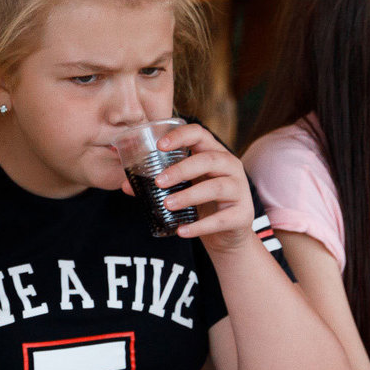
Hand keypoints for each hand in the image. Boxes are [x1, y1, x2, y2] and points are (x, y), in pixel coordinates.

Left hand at [148, 122, 259, 249]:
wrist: (227, 235)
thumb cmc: (202, 204)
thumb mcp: (182, 188)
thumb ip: (159, 183)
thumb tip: (125, 184)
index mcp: (214, 154)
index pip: (200, 134)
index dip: (180, 136)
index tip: (159, 145)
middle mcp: (230, 167)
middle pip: (208, 160)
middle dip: (181, 169)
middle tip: (158, 182)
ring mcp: (240, 190)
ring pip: (216, 187)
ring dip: (189, 195)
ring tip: (167, 204)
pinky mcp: (243, 214)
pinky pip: (221, 219)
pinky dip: (199, 226)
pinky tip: (181, 231)